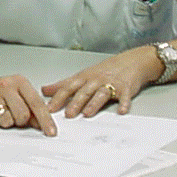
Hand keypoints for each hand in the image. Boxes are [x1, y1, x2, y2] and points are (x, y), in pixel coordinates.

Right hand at [0, 74, 56, 135]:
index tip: (51, 132)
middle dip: (19, 121)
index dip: (45, 119)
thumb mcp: (17, 95)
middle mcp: (6, 85)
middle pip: (22, 115)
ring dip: (4, 122)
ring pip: (7, 121)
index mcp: (20, 82)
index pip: (37, 103)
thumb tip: (43, 125)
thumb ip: (31, 108)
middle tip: (11, 114)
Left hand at [42, 47, 158, 117]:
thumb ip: (64, 84)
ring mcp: (111, 84)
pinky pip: (124, 97)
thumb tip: (45, 90)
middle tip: (68, 114)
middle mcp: (96, 80)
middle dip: (75, 102)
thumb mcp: (83, 75)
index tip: (49, 109)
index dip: (58, 98)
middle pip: (84, 91)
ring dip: (94, 103)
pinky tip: (121, 111)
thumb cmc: (105, 70)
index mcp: (84, 78)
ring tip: (88, 114)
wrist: (132, 62)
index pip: (68, 88)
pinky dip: (123, 103)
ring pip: (101, 93)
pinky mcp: (126, 89)